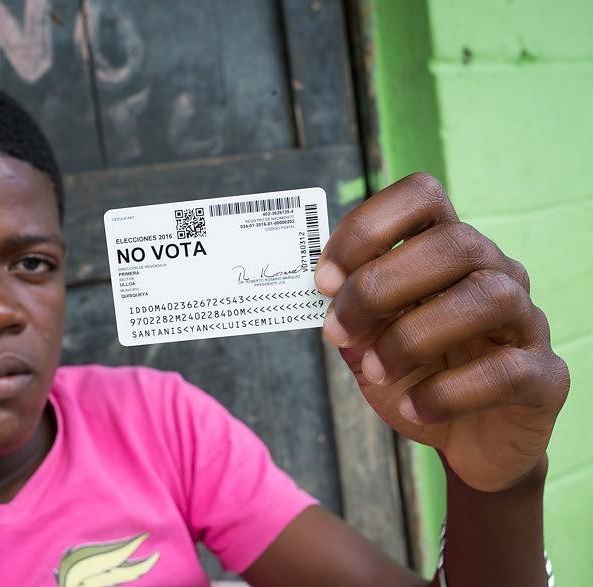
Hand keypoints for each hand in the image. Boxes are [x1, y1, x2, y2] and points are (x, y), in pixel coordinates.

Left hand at [314, 173, 569, 492]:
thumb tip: (325, 292)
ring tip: (375, 372)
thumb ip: (349, 311)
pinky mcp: (544, 376)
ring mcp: (526, 321)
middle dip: (380, 287)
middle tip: (338, 332)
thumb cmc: (414, 375)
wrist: (466, 440)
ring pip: (488, 297)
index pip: (422, 196)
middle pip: (454, 242)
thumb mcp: (368, 340)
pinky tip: (415, 406)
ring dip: (413, 337)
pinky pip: (507, 371)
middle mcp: (495, 272)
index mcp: (446, 251)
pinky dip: (448, 392)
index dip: (367, 227)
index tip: (325, 281)